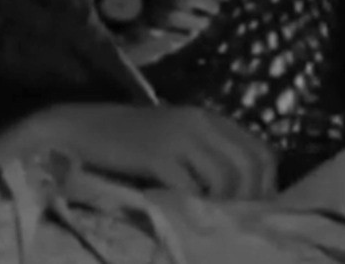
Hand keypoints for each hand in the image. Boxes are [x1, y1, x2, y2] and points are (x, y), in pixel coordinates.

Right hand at [0, 103, 276, 199]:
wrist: (77, 131)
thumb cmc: (125, 146)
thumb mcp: (172, 144)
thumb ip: (204, 159)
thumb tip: (240, 198)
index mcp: (207, 118)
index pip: (261, 151)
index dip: (267, 186)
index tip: (255, 214)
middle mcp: (199, 122)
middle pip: (251, 166)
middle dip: (251, 201)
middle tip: (235, 226)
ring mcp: (179, 137)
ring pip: (227, 179)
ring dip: (224, 208)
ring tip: (209, 224)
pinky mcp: (158, 155)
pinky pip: (192, 189)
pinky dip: (194, 209)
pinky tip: (183, 218)